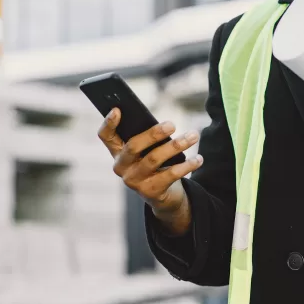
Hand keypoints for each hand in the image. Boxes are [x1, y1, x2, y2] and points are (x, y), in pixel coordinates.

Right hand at [98, 108, 202, 234]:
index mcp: (117, 152)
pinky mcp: (151, 191)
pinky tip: (198, 158)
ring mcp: (134, 181)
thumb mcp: (147, 149)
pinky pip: (171, 174)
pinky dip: (187, 165)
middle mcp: (121, 167)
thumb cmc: (155, 163)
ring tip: (193, 136)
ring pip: (154, 159)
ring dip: (176, 146)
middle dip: (153, 133)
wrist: (162, 195)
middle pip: (133, 146)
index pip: (105, 136)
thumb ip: (148, 137)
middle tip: (172, 124)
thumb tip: (164, 124)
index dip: (108, 123)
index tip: (117, 109)